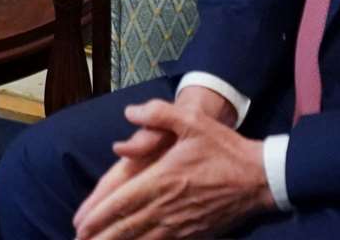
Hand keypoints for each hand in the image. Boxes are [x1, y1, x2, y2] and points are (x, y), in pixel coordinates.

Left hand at [73, 97, 272, 239]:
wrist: (260, 177)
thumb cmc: (224, 148)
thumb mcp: (192, 120)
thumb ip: (158, 113)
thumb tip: (129, 112)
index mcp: (162, 179)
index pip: (122, 201)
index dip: (98, 215)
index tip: (79, 224)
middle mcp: (168, 205)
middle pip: (126, 227)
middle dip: (101, 237)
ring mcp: (182, 224)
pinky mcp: (195, 233)